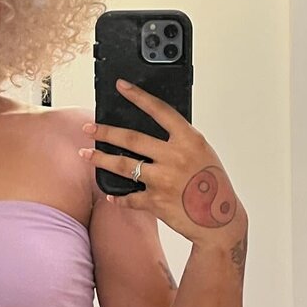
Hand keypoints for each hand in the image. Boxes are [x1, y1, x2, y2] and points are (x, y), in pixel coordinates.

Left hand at [78, 79, 246, 248]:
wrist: (220, 219)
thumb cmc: (214, 184)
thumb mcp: (202, 153)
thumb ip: (180, 141)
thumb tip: (153, 133)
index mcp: (189, 140)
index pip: (160, 110)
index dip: (138, 96)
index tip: (122, 86)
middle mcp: (175, 157)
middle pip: (132, 138)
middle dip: (105, 131)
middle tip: (88, 127)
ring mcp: (163, 180)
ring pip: (123, 165)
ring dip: (100, 159)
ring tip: (85, 154)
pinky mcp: (156, 201)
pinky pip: (129, 197)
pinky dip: (118, 197)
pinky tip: (110, 195)